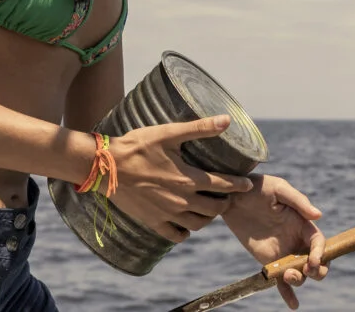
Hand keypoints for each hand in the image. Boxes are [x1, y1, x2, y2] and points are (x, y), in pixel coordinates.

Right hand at [106, 115, 254, 242]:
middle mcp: (181, 200)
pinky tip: (186, 224)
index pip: (222, 185)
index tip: (248, 184)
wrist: (106, 167)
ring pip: (197, 224)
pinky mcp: (152, 222)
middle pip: (213, 209)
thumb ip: (200, 128)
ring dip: (208, 218)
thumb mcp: (169, 133)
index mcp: (188, 179)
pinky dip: (185, 232)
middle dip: (225, 202)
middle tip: (228, 196)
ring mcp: (167, 214)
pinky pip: (176, 235)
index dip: (238, 185)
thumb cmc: (138, 146)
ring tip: (209, 209)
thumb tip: (226, 120)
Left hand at [224, 174, 326, 309]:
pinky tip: (293, 305)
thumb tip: (318, 216)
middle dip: (316, 271)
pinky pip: (280, 281)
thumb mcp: (279, 188)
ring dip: (298, 279)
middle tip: (304, 270)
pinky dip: (287, 293)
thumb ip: (299, 201)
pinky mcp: (268, 261)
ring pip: (299, 273)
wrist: (232, 197)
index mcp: (303, 223)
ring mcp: (283, 253)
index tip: (313, 261)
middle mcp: (296, 240)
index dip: (321, 253)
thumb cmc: (258, 187)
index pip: (319, 243)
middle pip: (316, 263)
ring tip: (286, 274)